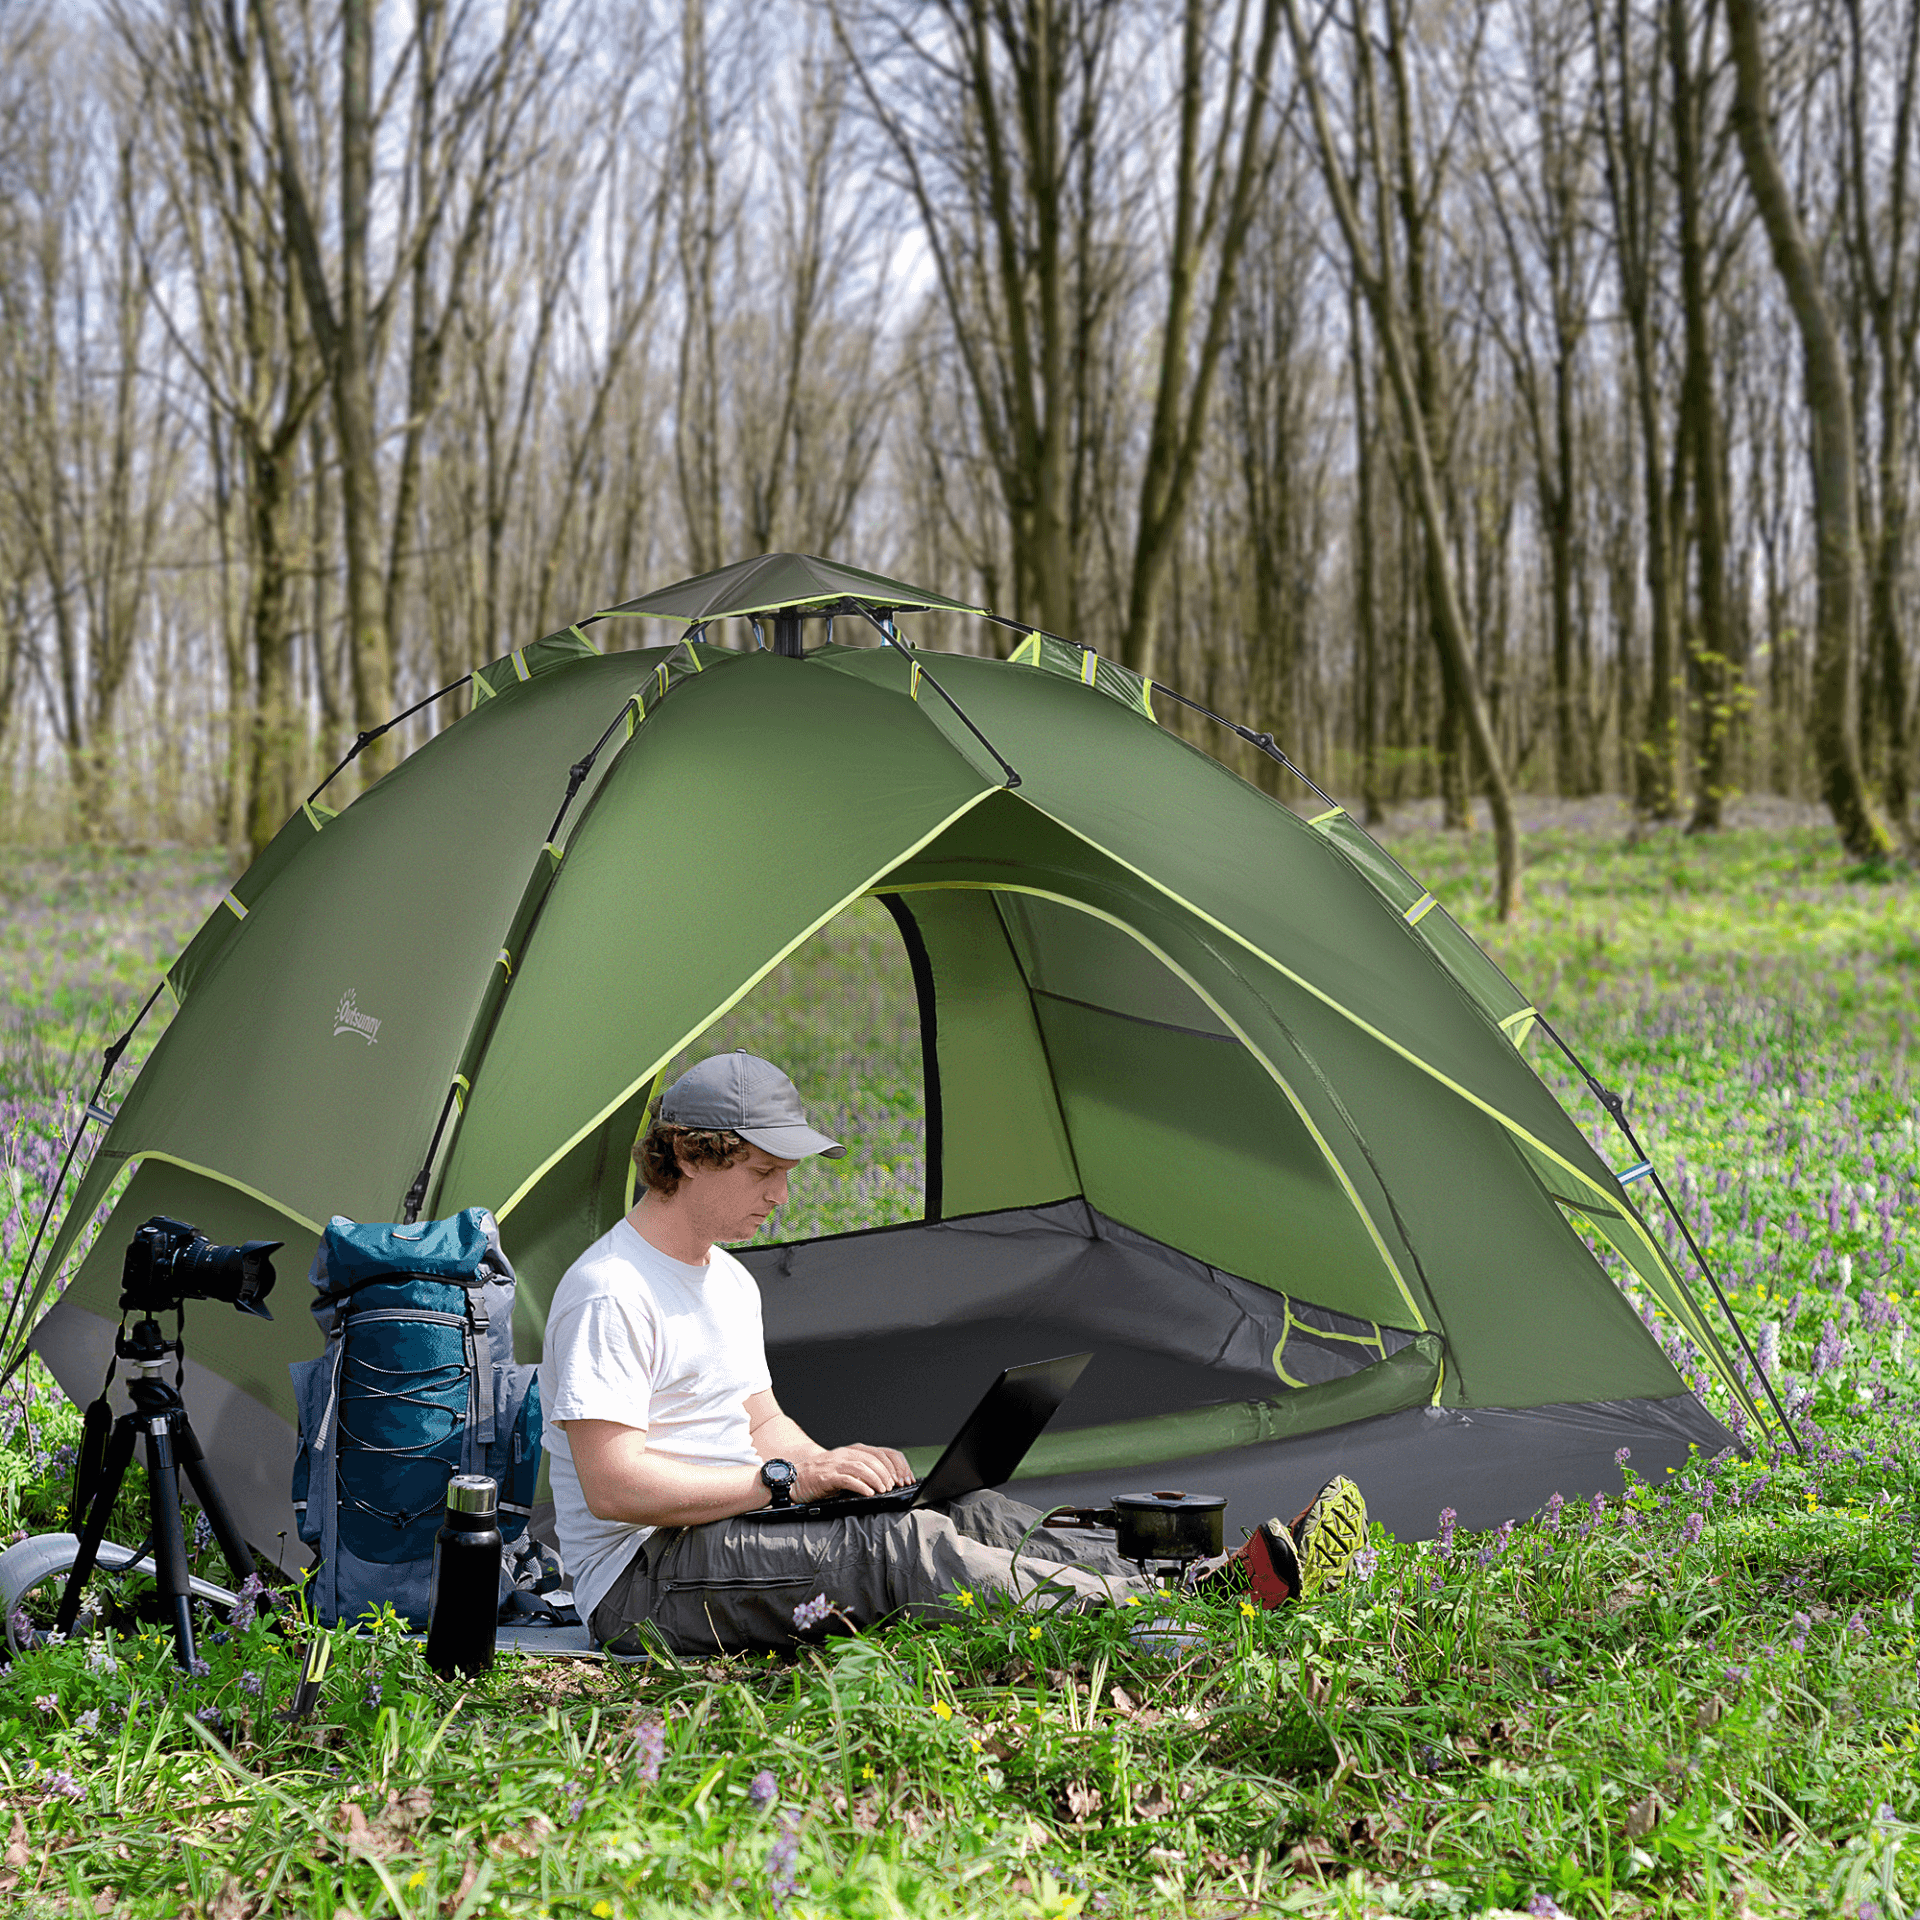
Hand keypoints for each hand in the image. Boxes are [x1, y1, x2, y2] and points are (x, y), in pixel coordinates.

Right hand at [793, 1444, 914, 1502]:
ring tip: (884, 1490)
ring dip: (877, 1478)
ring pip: (863, 1466)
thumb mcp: (848, 1470)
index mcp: (855, 1450)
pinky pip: (847, 1478)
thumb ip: (865, 1472)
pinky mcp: (827, 1475)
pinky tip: (868, 1493)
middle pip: (876, 1458)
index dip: (898, 1465)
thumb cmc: (824, 1476)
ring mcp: (836, 1463)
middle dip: (889, 1473)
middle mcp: (847, 1453)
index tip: (905, 1478)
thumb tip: (890, 1483)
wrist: (796, 1478)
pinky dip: (860, 1485)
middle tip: (895, 1486)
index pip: (884, 1452)